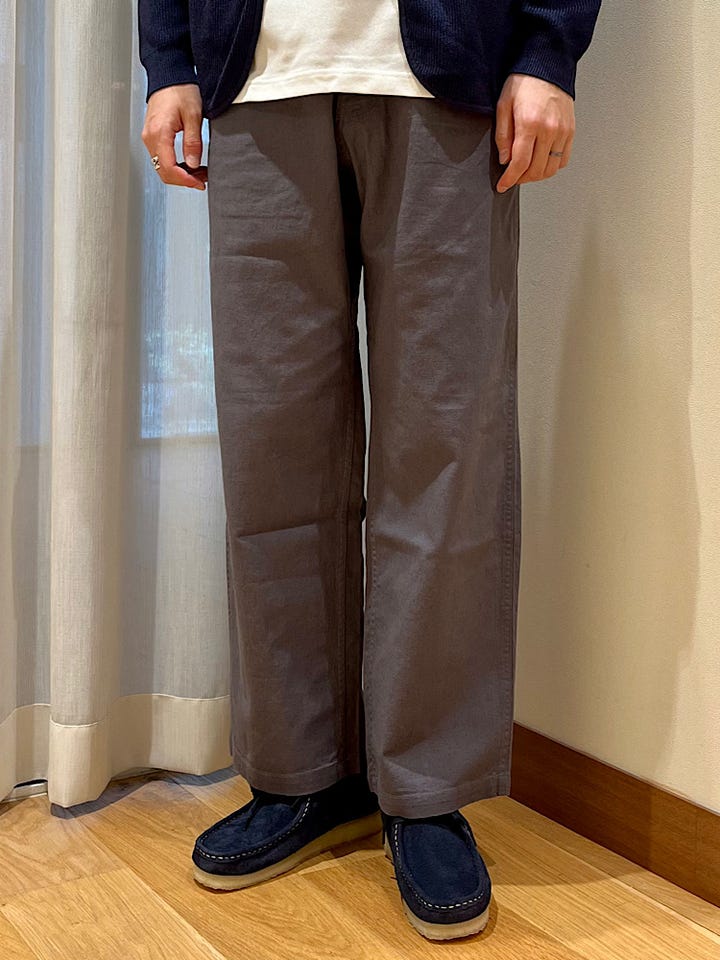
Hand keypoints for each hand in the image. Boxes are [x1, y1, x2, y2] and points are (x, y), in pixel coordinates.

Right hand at [142, 84, 207, 189]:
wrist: (169, 76)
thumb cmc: (180, 90)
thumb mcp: (193, 115)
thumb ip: (192, 142)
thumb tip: (193, 164)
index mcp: (159, 133)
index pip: (169, 168)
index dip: (185, 180)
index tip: (199, 183)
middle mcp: (150, 137)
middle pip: (163, 172)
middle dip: (184, 180)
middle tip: (202, 179)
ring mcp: (149, 137)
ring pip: (162, 167)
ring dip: (180, 174)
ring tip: (198, 172)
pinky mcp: (152, 136)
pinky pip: (161, 158)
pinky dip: (175, 166)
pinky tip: (188, 164)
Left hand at [495, 74, 574, 191]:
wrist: (547, 65)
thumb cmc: (524, 83)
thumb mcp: (503, 106)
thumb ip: (503, 136)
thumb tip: (505, 160)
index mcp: (529, 124)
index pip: (520, 163)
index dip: (510, 179)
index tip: (502, 186)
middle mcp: (549, 130)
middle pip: (536, 170)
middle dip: (521, 179)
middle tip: (513, 177)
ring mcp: (562, 131)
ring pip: (550, 169)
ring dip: (536, 175)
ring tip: (526, 171)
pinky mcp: (570, 131)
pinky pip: (563, 160)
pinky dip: (551, 166)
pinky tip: (541, 161)